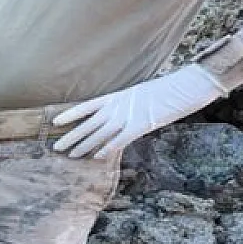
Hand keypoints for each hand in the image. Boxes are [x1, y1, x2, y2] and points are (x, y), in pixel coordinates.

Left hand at [52, 64, 224, 159]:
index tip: (55, 122)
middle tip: (56, 148)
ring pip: (100, 134)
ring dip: (84, 146)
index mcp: (118, 96)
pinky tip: (96, 157)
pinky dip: (108, 148)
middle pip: (89, 123)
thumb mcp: (140, 94)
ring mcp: (129, 115)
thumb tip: (117, 116)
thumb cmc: (167, 89)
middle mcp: (119, 106)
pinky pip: (119, 140)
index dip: (71, 114)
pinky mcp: (141, 125)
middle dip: (72, 136)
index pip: (87, 106)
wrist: (188, 85)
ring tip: (70, 156)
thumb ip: (126, 105)